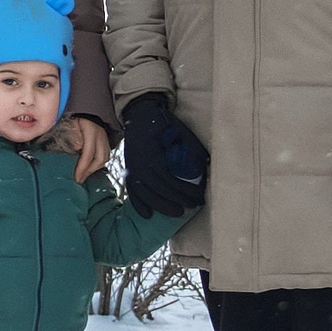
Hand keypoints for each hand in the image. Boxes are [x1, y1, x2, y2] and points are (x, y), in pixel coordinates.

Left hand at [70, 115, 111, 183]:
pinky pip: (105, 154)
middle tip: (80, 179)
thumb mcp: (72, 123)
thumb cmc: (77, 115)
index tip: (77, 177)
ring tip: (84, 175)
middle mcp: (101, 135)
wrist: (87, 106)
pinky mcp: (106, 139)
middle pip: (100, 158)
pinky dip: (98, 163)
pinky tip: (91, 167)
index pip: (89, 153)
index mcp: (92, 131)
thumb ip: (73, 135)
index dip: (83, 167)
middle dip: (90, 171)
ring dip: (95, 168)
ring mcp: (105, 137)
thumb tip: (77, 149)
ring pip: (105, 158)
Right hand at [120, 93, 207, 216]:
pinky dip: (138, 204)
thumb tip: (203, 172)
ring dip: (161, 206)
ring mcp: (131, 167)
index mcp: (151, 153)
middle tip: (192, 206)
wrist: (140, 115)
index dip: (184, 191)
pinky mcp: (128, 169)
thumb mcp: (182, 133)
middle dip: (176, 201)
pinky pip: (132, 190)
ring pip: (144, 193)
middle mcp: (138, 162)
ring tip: (176, 213)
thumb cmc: (164, 124)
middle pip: (157, 189)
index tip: (198, 196)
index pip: (168, 179)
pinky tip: (147, 215)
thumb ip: (191, 152)